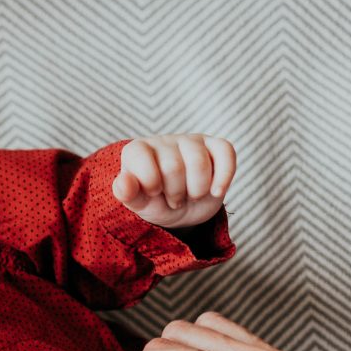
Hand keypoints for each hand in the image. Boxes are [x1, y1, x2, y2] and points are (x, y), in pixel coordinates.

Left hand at [112, 134, 234, 228]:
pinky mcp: (216, 146)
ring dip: (197, 190)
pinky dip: (224, 177)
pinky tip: (216, 192)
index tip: (152, 193)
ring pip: (199, 162)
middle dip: (175, 193)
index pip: (143, 162)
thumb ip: (126, 193)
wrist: (181, 209)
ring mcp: (191, 141)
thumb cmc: (155, 202)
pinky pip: (226, 152)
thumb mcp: (138, 203)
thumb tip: (123, 182)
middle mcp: (163, 141)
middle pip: (174, 167)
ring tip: (191, 194)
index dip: (151, 186)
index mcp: (137, 150)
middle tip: (173, 198)